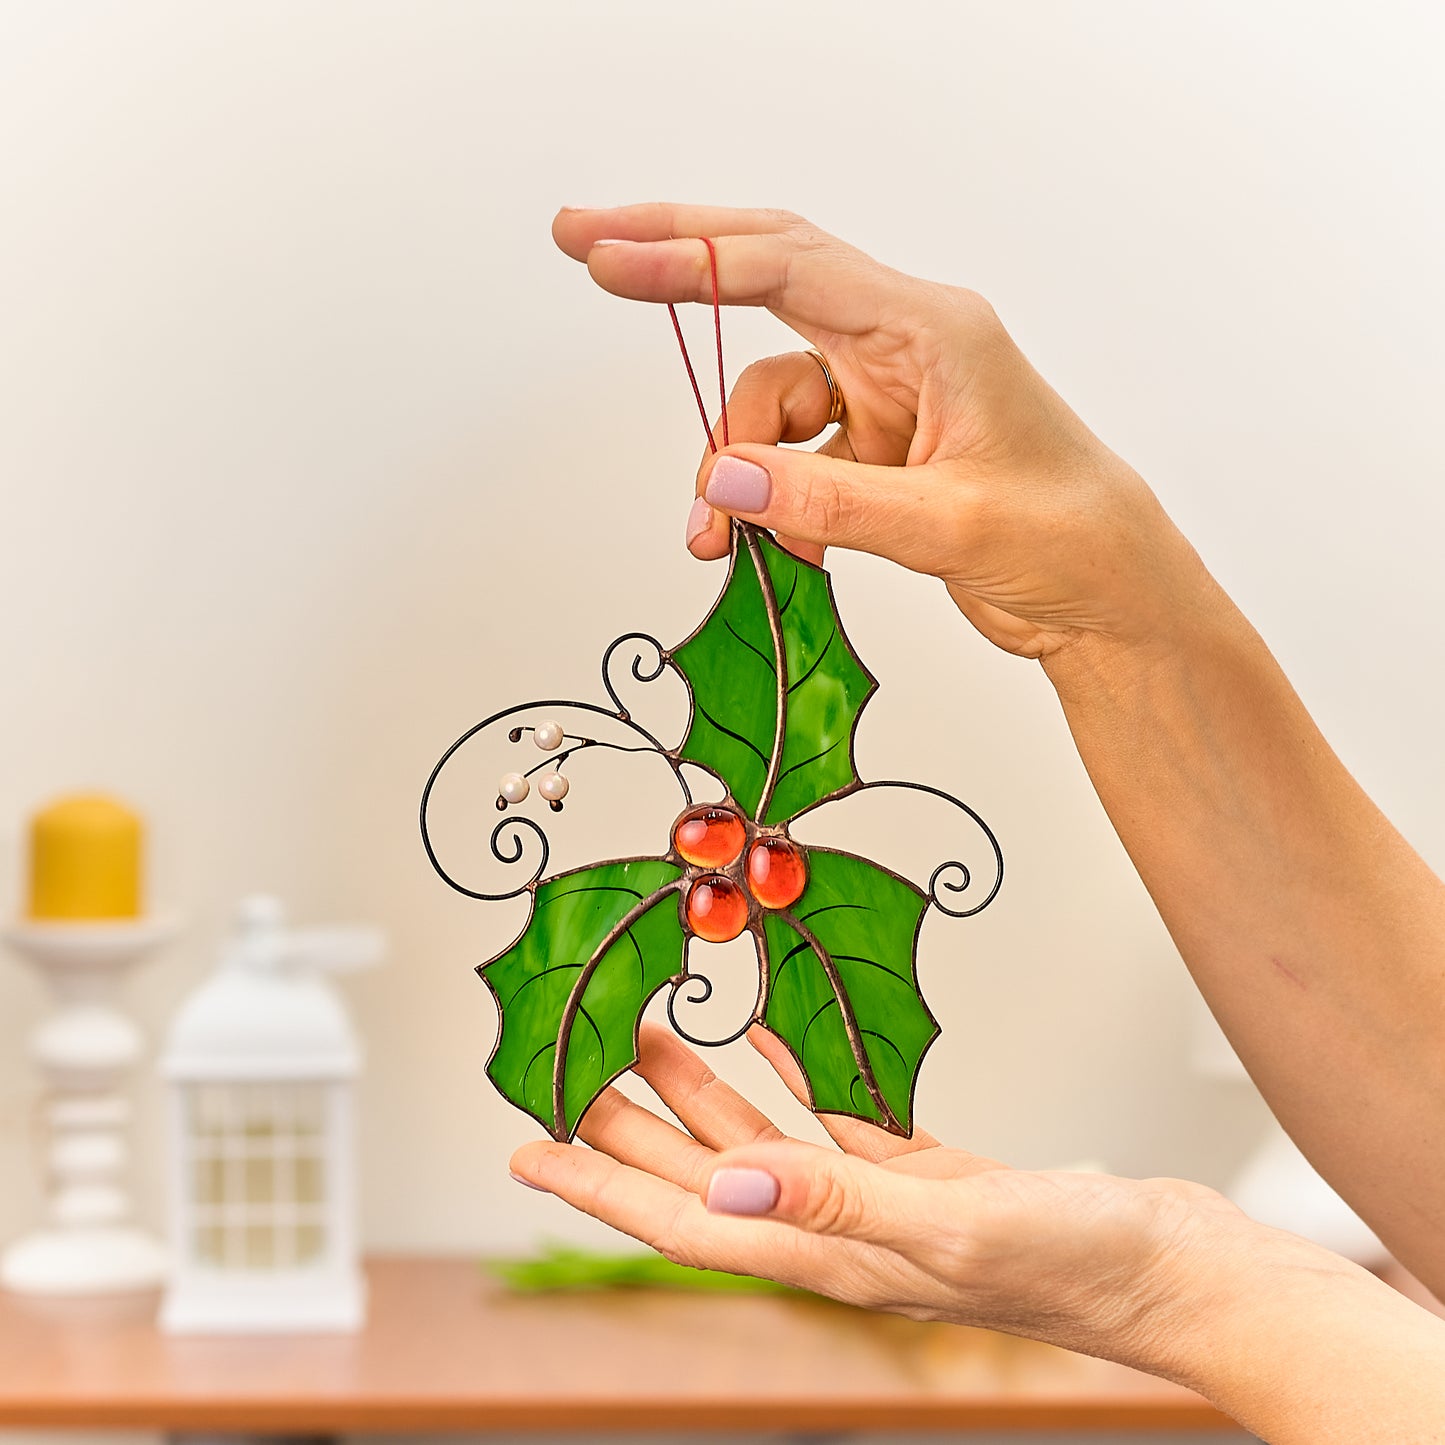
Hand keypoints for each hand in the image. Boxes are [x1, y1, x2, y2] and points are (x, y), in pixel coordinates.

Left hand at [508, 1022, 1274, 1375]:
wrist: (1172, 1267)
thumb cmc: (1080, 1261)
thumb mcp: (951, 1227)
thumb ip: (836, 1201)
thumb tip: (723, 1185)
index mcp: (829, 1256)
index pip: (682, 1221)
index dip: (599, 1184)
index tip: (530, 1149)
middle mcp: (838, 1233)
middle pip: (703, 1177)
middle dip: (629, 1126)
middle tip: (569, 1070)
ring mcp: (882, 1204)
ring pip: (762, 1143)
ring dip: (701, 1093)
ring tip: (651, 1033)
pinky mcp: (925, 1176)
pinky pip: (834, 1118)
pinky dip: (792, 1076)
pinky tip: (769, 1039)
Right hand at [553, 203, 1216, 662]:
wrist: (1109, 595)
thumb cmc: (1069, 535)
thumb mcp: (949, 522)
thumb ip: (828, 499)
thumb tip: (721, 480)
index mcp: (931, 328)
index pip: (788, 266)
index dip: (691, 256)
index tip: (608, 254)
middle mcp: (901, 345)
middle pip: (765, 282)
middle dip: (677, 269)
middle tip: (585, 248)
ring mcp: (884, 396)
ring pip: (765, 404)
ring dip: (732, 468)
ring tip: (721, 542)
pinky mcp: (876, 448)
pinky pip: (789, 458)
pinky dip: (768, 502)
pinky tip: (783, 551)